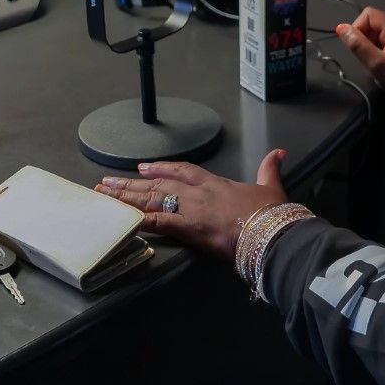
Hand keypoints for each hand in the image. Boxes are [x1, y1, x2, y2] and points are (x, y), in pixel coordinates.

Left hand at [94, 150, 290, 262]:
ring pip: (152, 199)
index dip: (162, 168)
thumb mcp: (272, 187)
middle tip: (109, 181)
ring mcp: (192, 209)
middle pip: (159, 184)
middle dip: (133, 183)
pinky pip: (158, 222)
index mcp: (216, 184)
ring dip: (127, 197)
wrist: (272, 232)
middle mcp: (199, 193)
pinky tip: (123, 219)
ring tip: (105, 194)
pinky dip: (139, 221)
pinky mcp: (189, 228)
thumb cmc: (272, 214)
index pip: (183, 171)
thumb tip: (278, 153)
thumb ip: (270, 169)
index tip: (145, 167)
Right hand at [335, 6, 384, 96]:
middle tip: (368, 57)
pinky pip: (381, 41)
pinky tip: (380, 62)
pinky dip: (375, 50)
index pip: (369, 14)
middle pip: (372, 23)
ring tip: (375, 61)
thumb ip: (358, 45)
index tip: (358, 46)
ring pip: (375, 33)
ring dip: (369, 46)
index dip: (358, 27)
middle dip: (363, 38)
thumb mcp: (376, 63)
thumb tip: (341, 28)